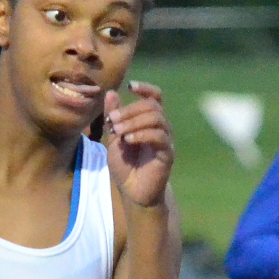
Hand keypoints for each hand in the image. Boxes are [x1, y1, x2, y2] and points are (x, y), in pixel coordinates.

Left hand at [103, 83, 173, 207]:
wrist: (133, 192)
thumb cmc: (125, 166)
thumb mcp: (114, 138)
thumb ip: (114, 117)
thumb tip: (112, 93)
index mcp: (149, 122)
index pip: (155, 97)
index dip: (146, 88)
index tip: (130, 86)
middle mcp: (161, 128)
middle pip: (152, 106)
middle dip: (130, 110)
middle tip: (112, 120)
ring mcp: (166, 140)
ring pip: (156, 118)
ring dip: (134, 121)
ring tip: (118, 131)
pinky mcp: (167, 154)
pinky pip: (159, 136)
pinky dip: (142, 134)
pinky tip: (128, 140)